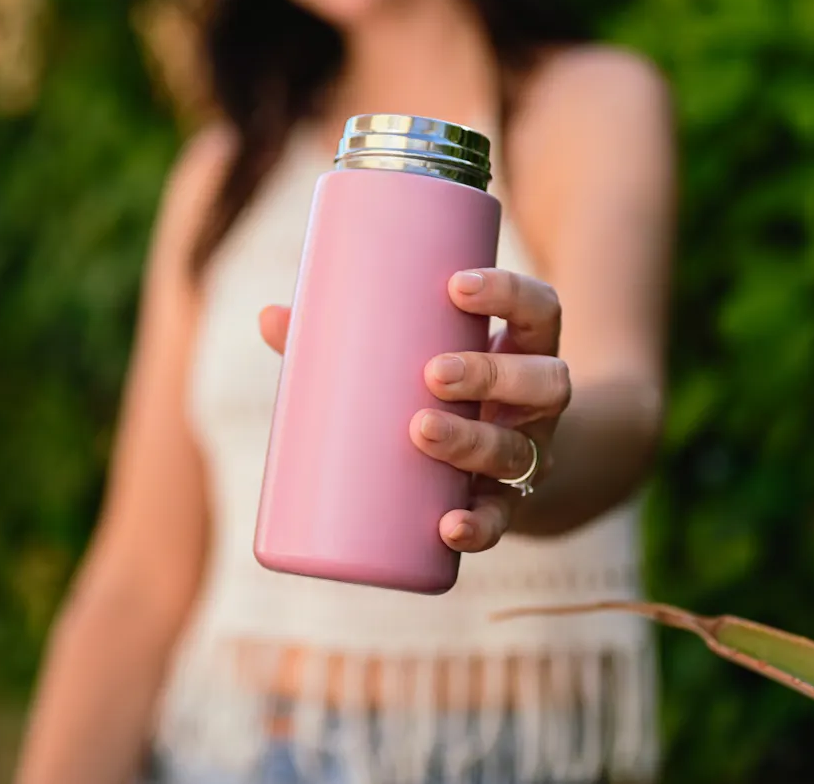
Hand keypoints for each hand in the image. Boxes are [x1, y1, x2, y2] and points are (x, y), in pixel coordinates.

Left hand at [257, 267, 569, 554]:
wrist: (493, 474)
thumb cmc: (441, 394)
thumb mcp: (414, 359)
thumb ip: (347, 339)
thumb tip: (271, 317)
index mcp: (523, 349)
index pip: (539, 310)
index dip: (509, 294)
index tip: (455, 286)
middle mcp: (537, 403)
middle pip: (543, 380)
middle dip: (489, 372)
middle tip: (431, 372)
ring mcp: (528, 456)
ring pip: (522, 449)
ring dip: (476, 442)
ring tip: (421, 432)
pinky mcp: (508, 507)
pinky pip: (503, 520)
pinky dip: (478, 526)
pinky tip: (449, 527)